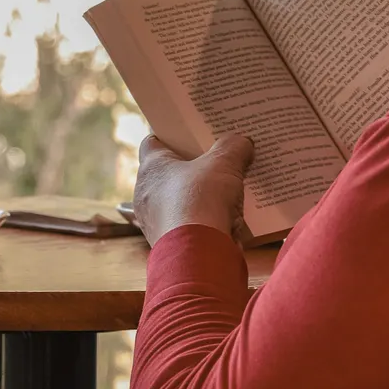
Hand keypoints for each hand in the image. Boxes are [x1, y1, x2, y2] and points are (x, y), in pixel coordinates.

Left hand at [133, 132, 252, 247]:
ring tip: (229, 189)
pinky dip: (204, 221)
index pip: (152, 142)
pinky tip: (228, 218)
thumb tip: (243, 142)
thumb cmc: (201, 201)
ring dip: (200, 198)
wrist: (197, 255)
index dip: (171, 135)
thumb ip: (233, 147)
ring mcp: (156, 222)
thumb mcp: (224, 163)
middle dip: (192, 167)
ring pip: (179, 201)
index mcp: (151, 167)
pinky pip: (188, 225)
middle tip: (217, 158)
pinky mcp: (170, 244)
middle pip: (169, 172)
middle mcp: (145, 194)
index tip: (190, 133)